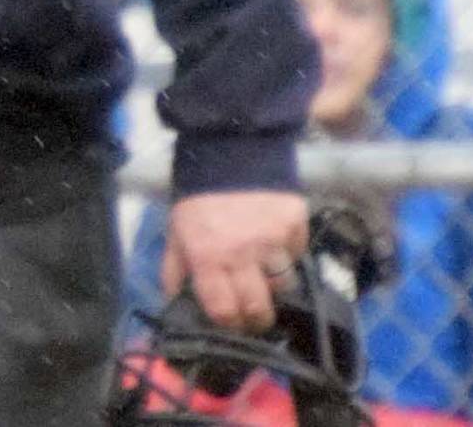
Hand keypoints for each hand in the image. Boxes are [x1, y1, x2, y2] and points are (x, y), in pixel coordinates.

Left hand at [162, 189, 308, 331]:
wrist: (229, 148)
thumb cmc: (197, 196)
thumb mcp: (176, 230)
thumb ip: (175, 269)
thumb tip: (175, 302)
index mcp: (208, 257)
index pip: (224, 311)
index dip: (229, 324)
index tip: (232, 324)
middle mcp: (243, 254)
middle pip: (259, 307)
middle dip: (257, 318)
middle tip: (254, 315)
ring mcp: (273, 241)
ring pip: (284, 284)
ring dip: (274, 284)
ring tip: (264, 274)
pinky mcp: (296, 226)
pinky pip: (297, 254)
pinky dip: (288, 253)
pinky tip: (275, 241)